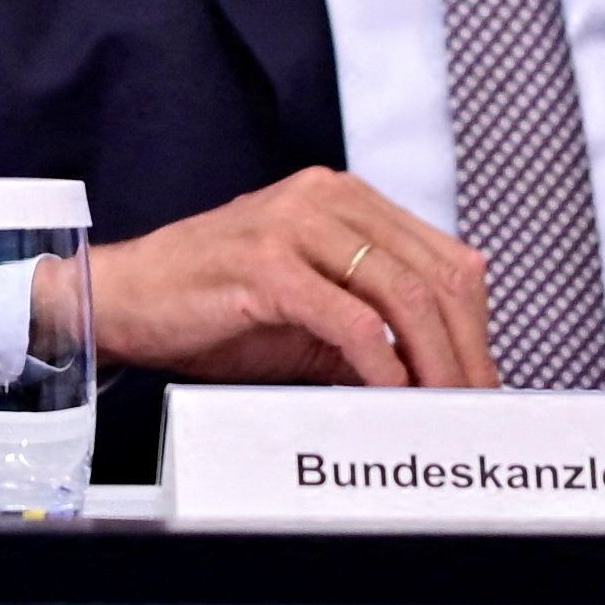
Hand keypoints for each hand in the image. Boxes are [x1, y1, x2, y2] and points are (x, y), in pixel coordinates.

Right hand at [94, 170, 494, 387]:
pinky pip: (350, 318)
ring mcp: (295, 226)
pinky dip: (382, 364)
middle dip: (467, 348)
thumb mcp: (309, 308)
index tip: (482, 376)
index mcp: (343, 199)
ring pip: (403, 292)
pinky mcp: (266, 265)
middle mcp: (325, 198)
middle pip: (435, 274)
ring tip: (443, 406)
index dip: (476, 323)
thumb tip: (442, 371)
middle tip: (478, 403)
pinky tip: (393, 394)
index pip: (445, 256)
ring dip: (435, 361)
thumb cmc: (211, 305)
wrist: (122, 298)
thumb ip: (373, 321)